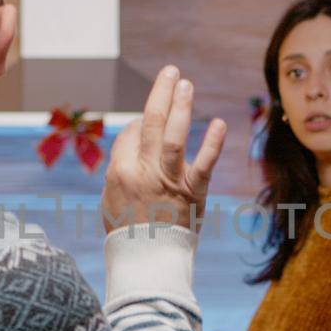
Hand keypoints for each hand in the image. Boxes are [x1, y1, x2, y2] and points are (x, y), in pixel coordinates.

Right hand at [101, 65, 226, 232]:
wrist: (147, 259)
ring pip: (175, 137)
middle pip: (152, 123)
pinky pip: (204, 165)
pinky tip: (219, 123)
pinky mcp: (193, 193)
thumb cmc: (128, 228)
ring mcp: (169, 181)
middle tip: (171, 71)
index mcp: (120, 171)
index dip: (143, 122)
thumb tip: (134, 137)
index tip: (151, 121)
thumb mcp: (111, 196)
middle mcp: (143, 171)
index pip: (133, 132)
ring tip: (186, 84)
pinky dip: (212, 143)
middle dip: (161, 93)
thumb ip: (120, 165)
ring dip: (181, 107)